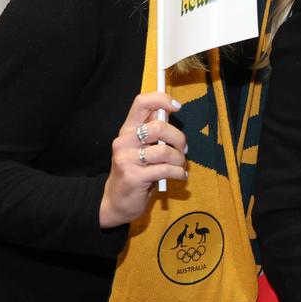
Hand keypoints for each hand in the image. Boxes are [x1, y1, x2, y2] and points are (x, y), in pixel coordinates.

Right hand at [99, 92, 186, 227]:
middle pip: (159, 127)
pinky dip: (179, 173)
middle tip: (183, 149)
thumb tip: (172, 112)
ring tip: (179, 166)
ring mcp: (126, 159)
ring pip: (164, 150)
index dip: (161, 99)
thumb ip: (155, 131)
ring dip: (179, 160)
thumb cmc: (136, 171)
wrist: (117, 202)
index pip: (141, 103)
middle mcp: (124, 141)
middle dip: (179, 138)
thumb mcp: (142, 148)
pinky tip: (179, 176)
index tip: (177, 107)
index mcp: (127, 130)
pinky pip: (166, 169)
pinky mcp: (133, 176)